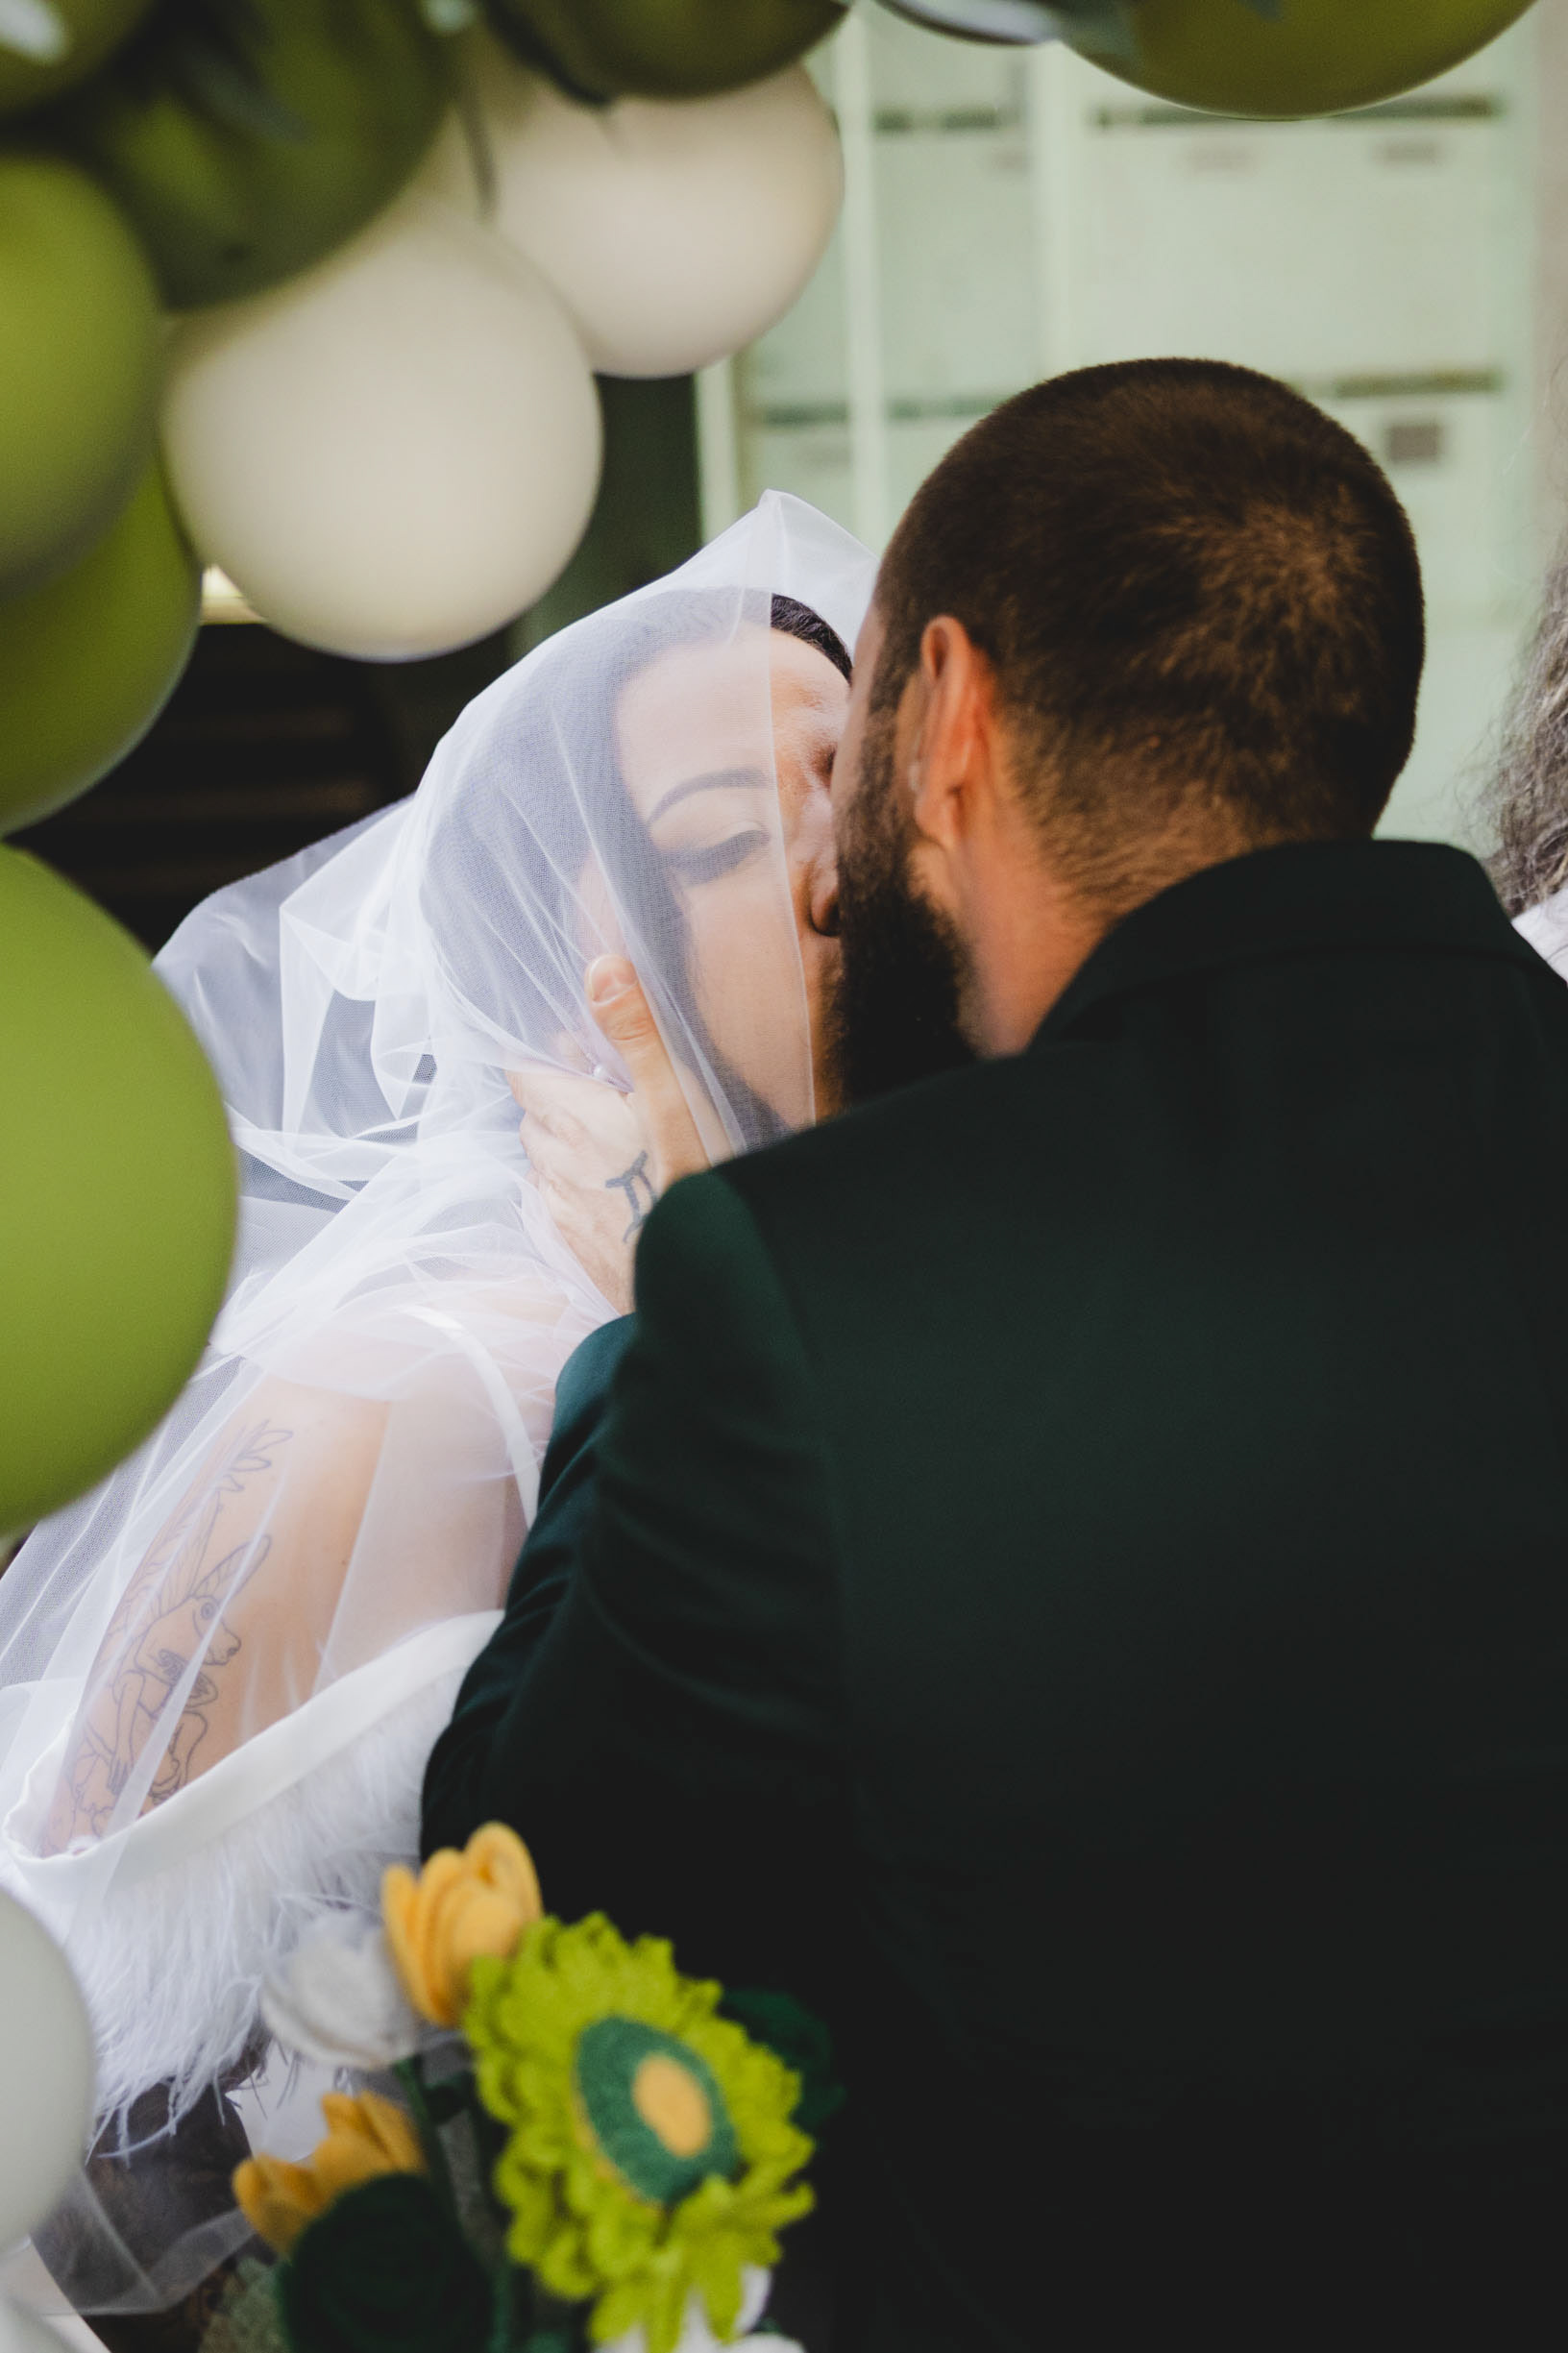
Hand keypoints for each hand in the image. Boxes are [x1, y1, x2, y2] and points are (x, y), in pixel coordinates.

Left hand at [508, 959, 707, 1312]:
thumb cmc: (697, 1189)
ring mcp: (563, 1209)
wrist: (702, 1291)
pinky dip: (577, 1188)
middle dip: (560, 1100)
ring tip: (620, 1146)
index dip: (545, 1059)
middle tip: (613, 1097)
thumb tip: (602, 966)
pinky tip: (620, 1192)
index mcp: (575, 1117)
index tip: (578, 1055)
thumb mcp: (679, 1101)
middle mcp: (556, 1162)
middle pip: (534, 1116)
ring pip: (545, 1161)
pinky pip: (559, 1204)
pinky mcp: (576, 1246)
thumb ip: (637, 1034)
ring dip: (568, 1146)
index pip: (523, 1072)